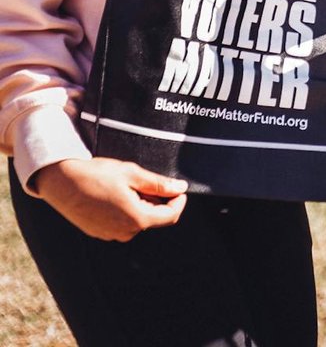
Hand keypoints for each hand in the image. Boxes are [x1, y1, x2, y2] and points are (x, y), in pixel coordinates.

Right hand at [33, 158, 187, 241]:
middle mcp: (124, 232)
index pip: (171, 216)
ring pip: (138, 220)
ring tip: (125, 187)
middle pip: (154, 217)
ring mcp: (110, 234)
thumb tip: (180, 188)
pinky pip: (121, 223)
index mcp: (136, 218)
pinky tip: (114, 195)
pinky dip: (125, 210)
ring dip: (140, 205)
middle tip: (144, 181)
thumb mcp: (132, 174)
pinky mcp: (99, 232)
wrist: (60, 181)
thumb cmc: (96, 175)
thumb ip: (159, 184)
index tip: (178, 189)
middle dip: (157, 200)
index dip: (178, 201)